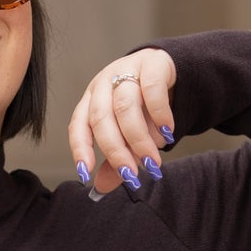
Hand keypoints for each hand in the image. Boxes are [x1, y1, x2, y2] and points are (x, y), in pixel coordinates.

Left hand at [68, 48, 177, 195]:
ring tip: (153, 159)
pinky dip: (160, 114)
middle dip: (116, 151)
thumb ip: (116, 158)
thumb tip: (101, 187)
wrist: (172, 71)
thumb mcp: (129, 134)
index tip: (86, 174)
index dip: (80, 149)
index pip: (79, 125)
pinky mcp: (152, 63)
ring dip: (139, 138)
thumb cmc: (145, 106)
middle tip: (133, 173)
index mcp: (92, 100)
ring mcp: (126, 69)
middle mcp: (104, 84)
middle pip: (101, 119)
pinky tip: (167, 132)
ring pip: (125, 106)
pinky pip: (152, 89)